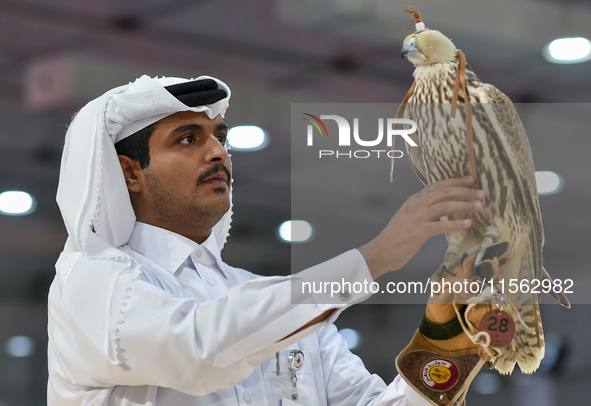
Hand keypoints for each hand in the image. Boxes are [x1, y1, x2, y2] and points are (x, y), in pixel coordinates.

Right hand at [358, 177, 483, 279]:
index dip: (455, 181)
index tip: (471, 179)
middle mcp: (415, 205)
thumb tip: (441, 207)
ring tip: (479, 206)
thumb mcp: (408, 216)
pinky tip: (468, 223)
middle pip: (444, 192)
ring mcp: (416, 218)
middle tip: (481, 192)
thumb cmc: (396, 237)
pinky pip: (441, 226)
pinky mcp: (419, 232)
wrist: (380, 251)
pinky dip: (456, 224)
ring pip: (444, 206)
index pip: (437, 186)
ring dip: (464, 205)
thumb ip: (422, 209)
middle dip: (465, 191)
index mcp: (414, 200)